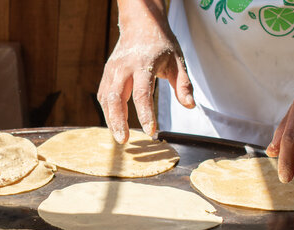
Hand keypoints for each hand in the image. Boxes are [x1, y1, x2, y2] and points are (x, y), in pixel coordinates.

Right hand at [97, 0, 194, 143]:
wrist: (141, 24)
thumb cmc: (161, 45)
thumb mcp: (178, 61)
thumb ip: (183, 84)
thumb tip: (190, 106)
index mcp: (143, 64)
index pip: (142, 94)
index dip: (145, 114)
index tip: (151, 131)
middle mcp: (124, 68)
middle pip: (115, 98)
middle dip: (118, 121)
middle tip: (124, 140)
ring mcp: (112, 70)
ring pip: (106, 99)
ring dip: (111, 120)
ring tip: (120, 137)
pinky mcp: (107, 74)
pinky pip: (103, 96)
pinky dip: (107, 112)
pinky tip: (115, 124)